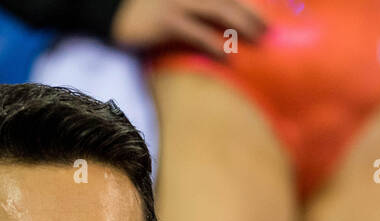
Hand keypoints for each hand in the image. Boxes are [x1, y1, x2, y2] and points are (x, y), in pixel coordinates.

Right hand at [110, 0, 266, 58]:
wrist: (111, 13)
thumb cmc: (143, 11)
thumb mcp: (171, 4)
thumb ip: (195, 9)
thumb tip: (218, 26)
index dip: (245, 4)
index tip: (264, 15)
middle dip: (250, 13)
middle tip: (268, 29)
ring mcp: (177, 2)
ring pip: (219, 10)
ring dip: (242, 24)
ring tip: (258, 38)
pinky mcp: (166, 21)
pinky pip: (196, 33)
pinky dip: (214, 44)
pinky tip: (227, 56)